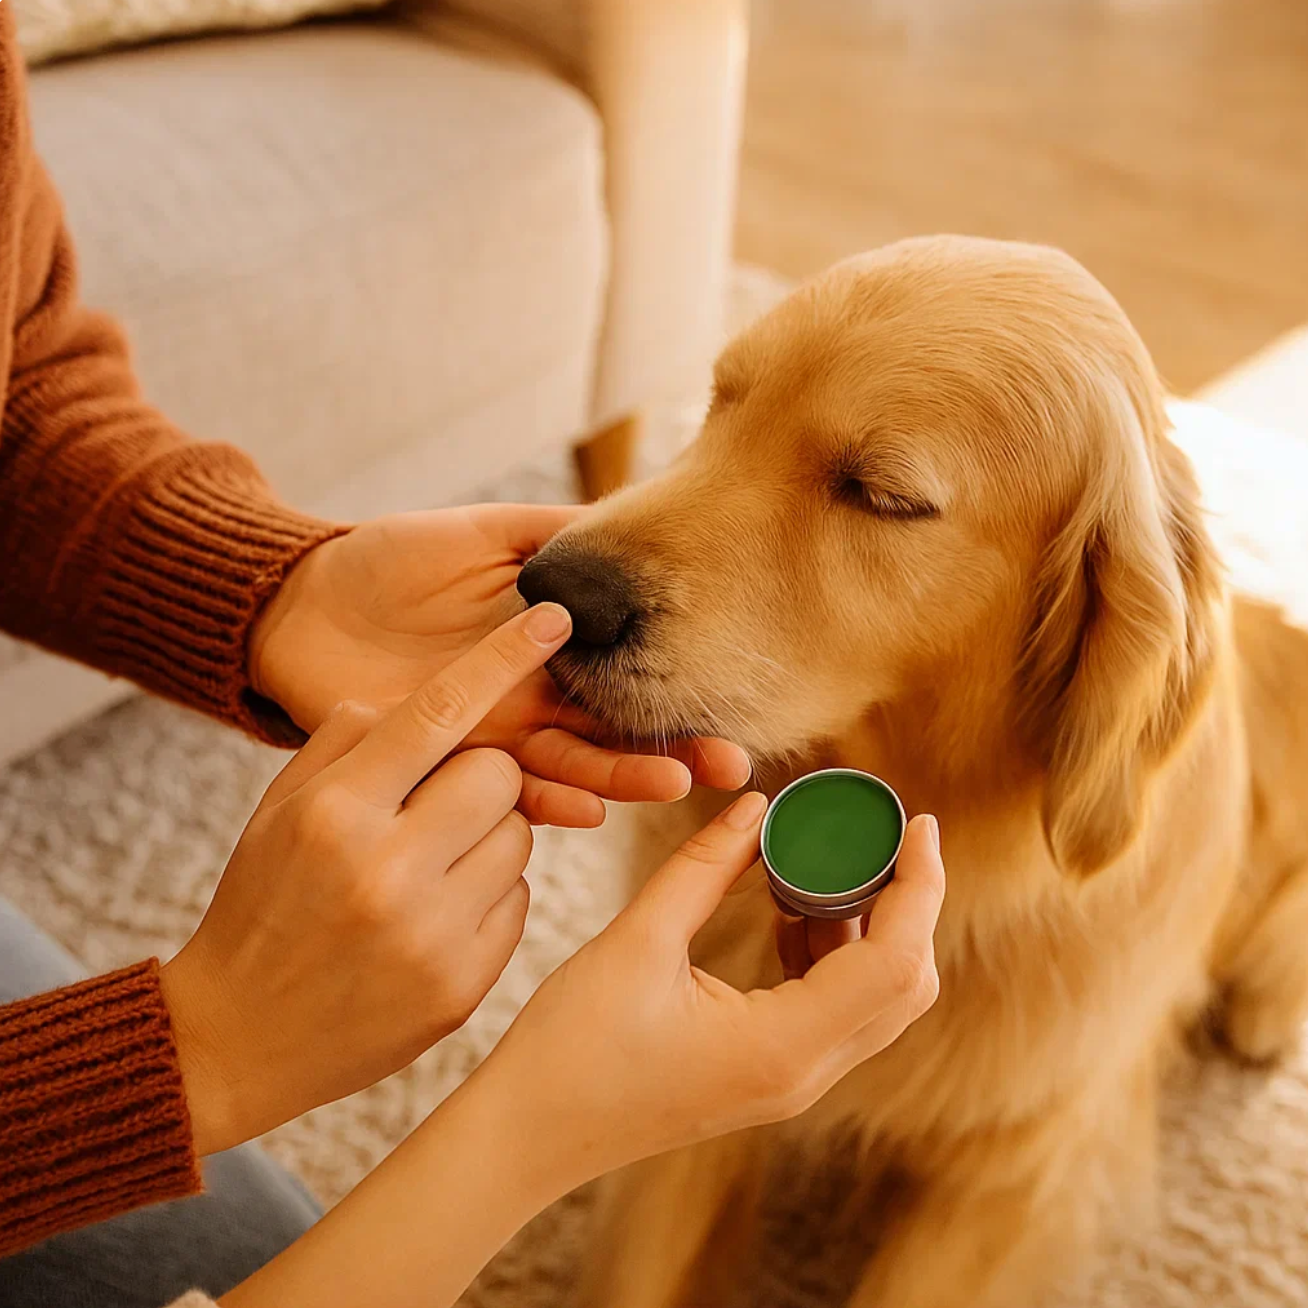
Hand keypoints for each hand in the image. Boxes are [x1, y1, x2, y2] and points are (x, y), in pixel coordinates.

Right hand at [161, 602, 574, 1155]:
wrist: (237, 1041)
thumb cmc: (261, 904)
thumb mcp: (277, 811)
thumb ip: (345, 742)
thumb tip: (425, 698)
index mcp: (335, 813)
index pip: (438, 713)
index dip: (502, 659)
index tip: (555, 620)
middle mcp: (387, 870)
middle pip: (500, 774)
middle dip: (481, 778)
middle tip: (439, 806)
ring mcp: (432, 935)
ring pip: (520, 836)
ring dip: (488, 837)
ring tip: (430, 869)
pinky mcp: (464, 985)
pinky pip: (520, 900)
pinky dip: (490, 897)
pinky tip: (437, 917)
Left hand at [249, 505, 750, 825]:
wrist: (300, 603)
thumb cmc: (387, 562)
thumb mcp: (480, 533)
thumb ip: (553, 536)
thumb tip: (631, 522)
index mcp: (545, 651)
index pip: (627, 682)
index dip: (680, 701)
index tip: (733, 720)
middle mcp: (528, 701)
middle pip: (611, 735)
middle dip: (672, 755)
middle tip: (730, 770)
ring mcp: (487, 734)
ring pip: (566, 764)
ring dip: (620, 780)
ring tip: (671, 788)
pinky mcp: (439, 758)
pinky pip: (495, 786)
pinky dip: (539, 802)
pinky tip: (585, 811)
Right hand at [480, 801, 944, 1184]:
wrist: (530, 1133)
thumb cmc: (572, 1045)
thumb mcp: (637, 939)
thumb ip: (705, 867)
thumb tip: (758, 807)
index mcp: (781, 1048)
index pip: (895, 963)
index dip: (919, 888)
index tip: (917, 824)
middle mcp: (802, 1074)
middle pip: (904, 986)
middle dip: (907, 902)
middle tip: (882, 833)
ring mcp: (789, 1082)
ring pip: (874, 1000)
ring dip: (869, 924)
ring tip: (829, 858)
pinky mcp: (769, 1074)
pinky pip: (833, 1010)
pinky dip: (832, 951)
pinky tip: (789, 906)